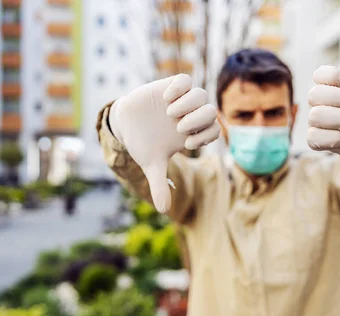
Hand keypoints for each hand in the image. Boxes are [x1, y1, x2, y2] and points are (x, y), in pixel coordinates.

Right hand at [109, 74, 219, 212]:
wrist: (125, 124)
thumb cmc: (143, 144)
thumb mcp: (152, 165)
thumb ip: (159, 185)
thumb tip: (163, 210)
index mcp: (191, 133)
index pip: (214, 130)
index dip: (206, 136)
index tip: (186, 143)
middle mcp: (190, 115)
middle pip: (212, 111)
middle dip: (199, 120)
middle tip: (179, 128)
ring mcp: (181, 100)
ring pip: (201, 94)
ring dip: (189, 104)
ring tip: (171, 114)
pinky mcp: (170, 86)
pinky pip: (185, 80)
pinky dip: (179, 88)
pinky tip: (166, 98)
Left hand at [307, 66, 339, 209]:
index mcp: (322, 137)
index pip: (312, 139)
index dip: (328, 138)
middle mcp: (320, 117)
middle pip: (313, 115)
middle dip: (332, 117)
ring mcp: (326, 97)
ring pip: (314, 94)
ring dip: (332, 97)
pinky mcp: (335, 79)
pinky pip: (322, 72)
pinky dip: (330, 75)